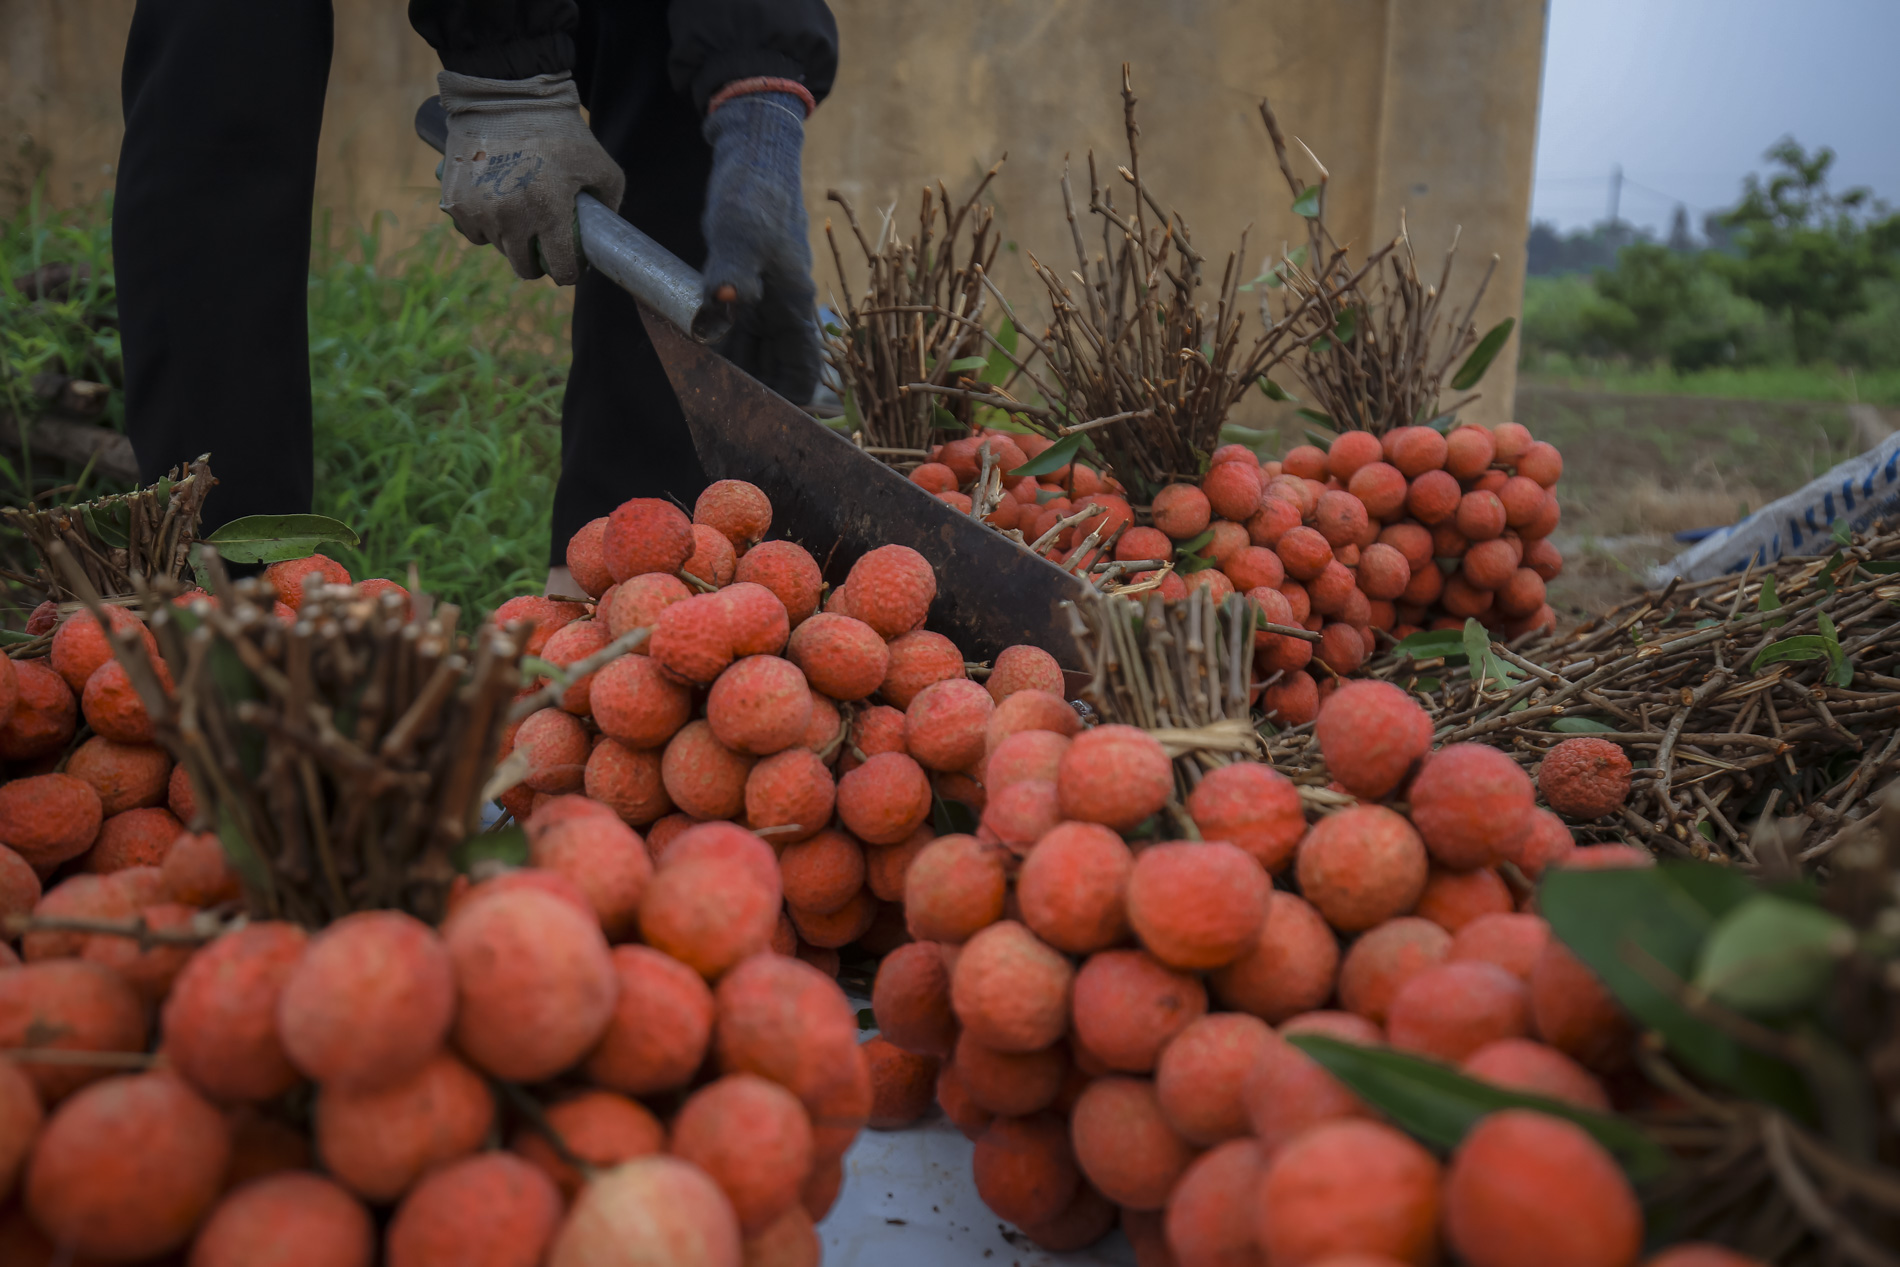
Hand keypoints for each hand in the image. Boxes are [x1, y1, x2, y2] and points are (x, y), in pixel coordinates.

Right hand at [436, 72, 624, 284]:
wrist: (506, 97)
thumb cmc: (559, 130)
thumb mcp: (599, 164)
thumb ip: (609, 202)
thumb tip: (605, 235)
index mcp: (549, 212)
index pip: (560, 269)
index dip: (568, 273)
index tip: (568, 268)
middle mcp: (512, 218)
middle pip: (524, 267)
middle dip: (537, 263)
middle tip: (543, 247)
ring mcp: (480, 211)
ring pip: (498, 248)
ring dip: (510, 241)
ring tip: (520, 215)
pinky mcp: (456, 202)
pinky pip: (474, 232)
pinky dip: (485, 226)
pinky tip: (496, 207)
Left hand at [700, 92, 820, 405]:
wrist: (753, 152)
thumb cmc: (753, 192)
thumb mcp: (738, 232)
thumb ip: (730, 271)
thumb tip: (724, 306)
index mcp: (794, 305)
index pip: (802, 370)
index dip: (789, 402)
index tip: (766, 427)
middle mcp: (784, 308)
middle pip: (775, 368)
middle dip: (753, 394)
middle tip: (719, 416)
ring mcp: (765, 298)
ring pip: (753, 352)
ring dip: (732, 373)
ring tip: (702, 392)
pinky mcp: (746, 286)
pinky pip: (736, 330)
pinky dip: (720, 347)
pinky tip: (695, 355)